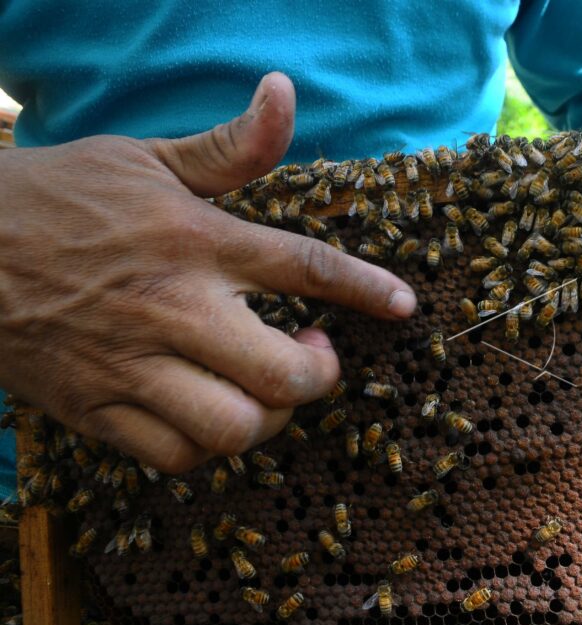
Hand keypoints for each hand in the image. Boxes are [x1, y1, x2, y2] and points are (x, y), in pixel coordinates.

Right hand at [0, 72, 416, 472]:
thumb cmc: (61, 196)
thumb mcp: (146, 158)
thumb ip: (228, 147)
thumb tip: (285, 94)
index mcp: (194, 241)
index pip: (303, 267)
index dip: (365, 290)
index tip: (404, 306)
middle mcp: (172, 307)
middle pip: (282, 373)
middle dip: (318, 376)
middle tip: (312, 354)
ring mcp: (132, 364)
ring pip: (233, 427)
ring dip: (267, 418)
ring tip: (262, 391)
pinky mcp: (95, 406)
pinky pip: (174, 456)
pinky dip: (207, 446)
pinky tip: (209, 413)